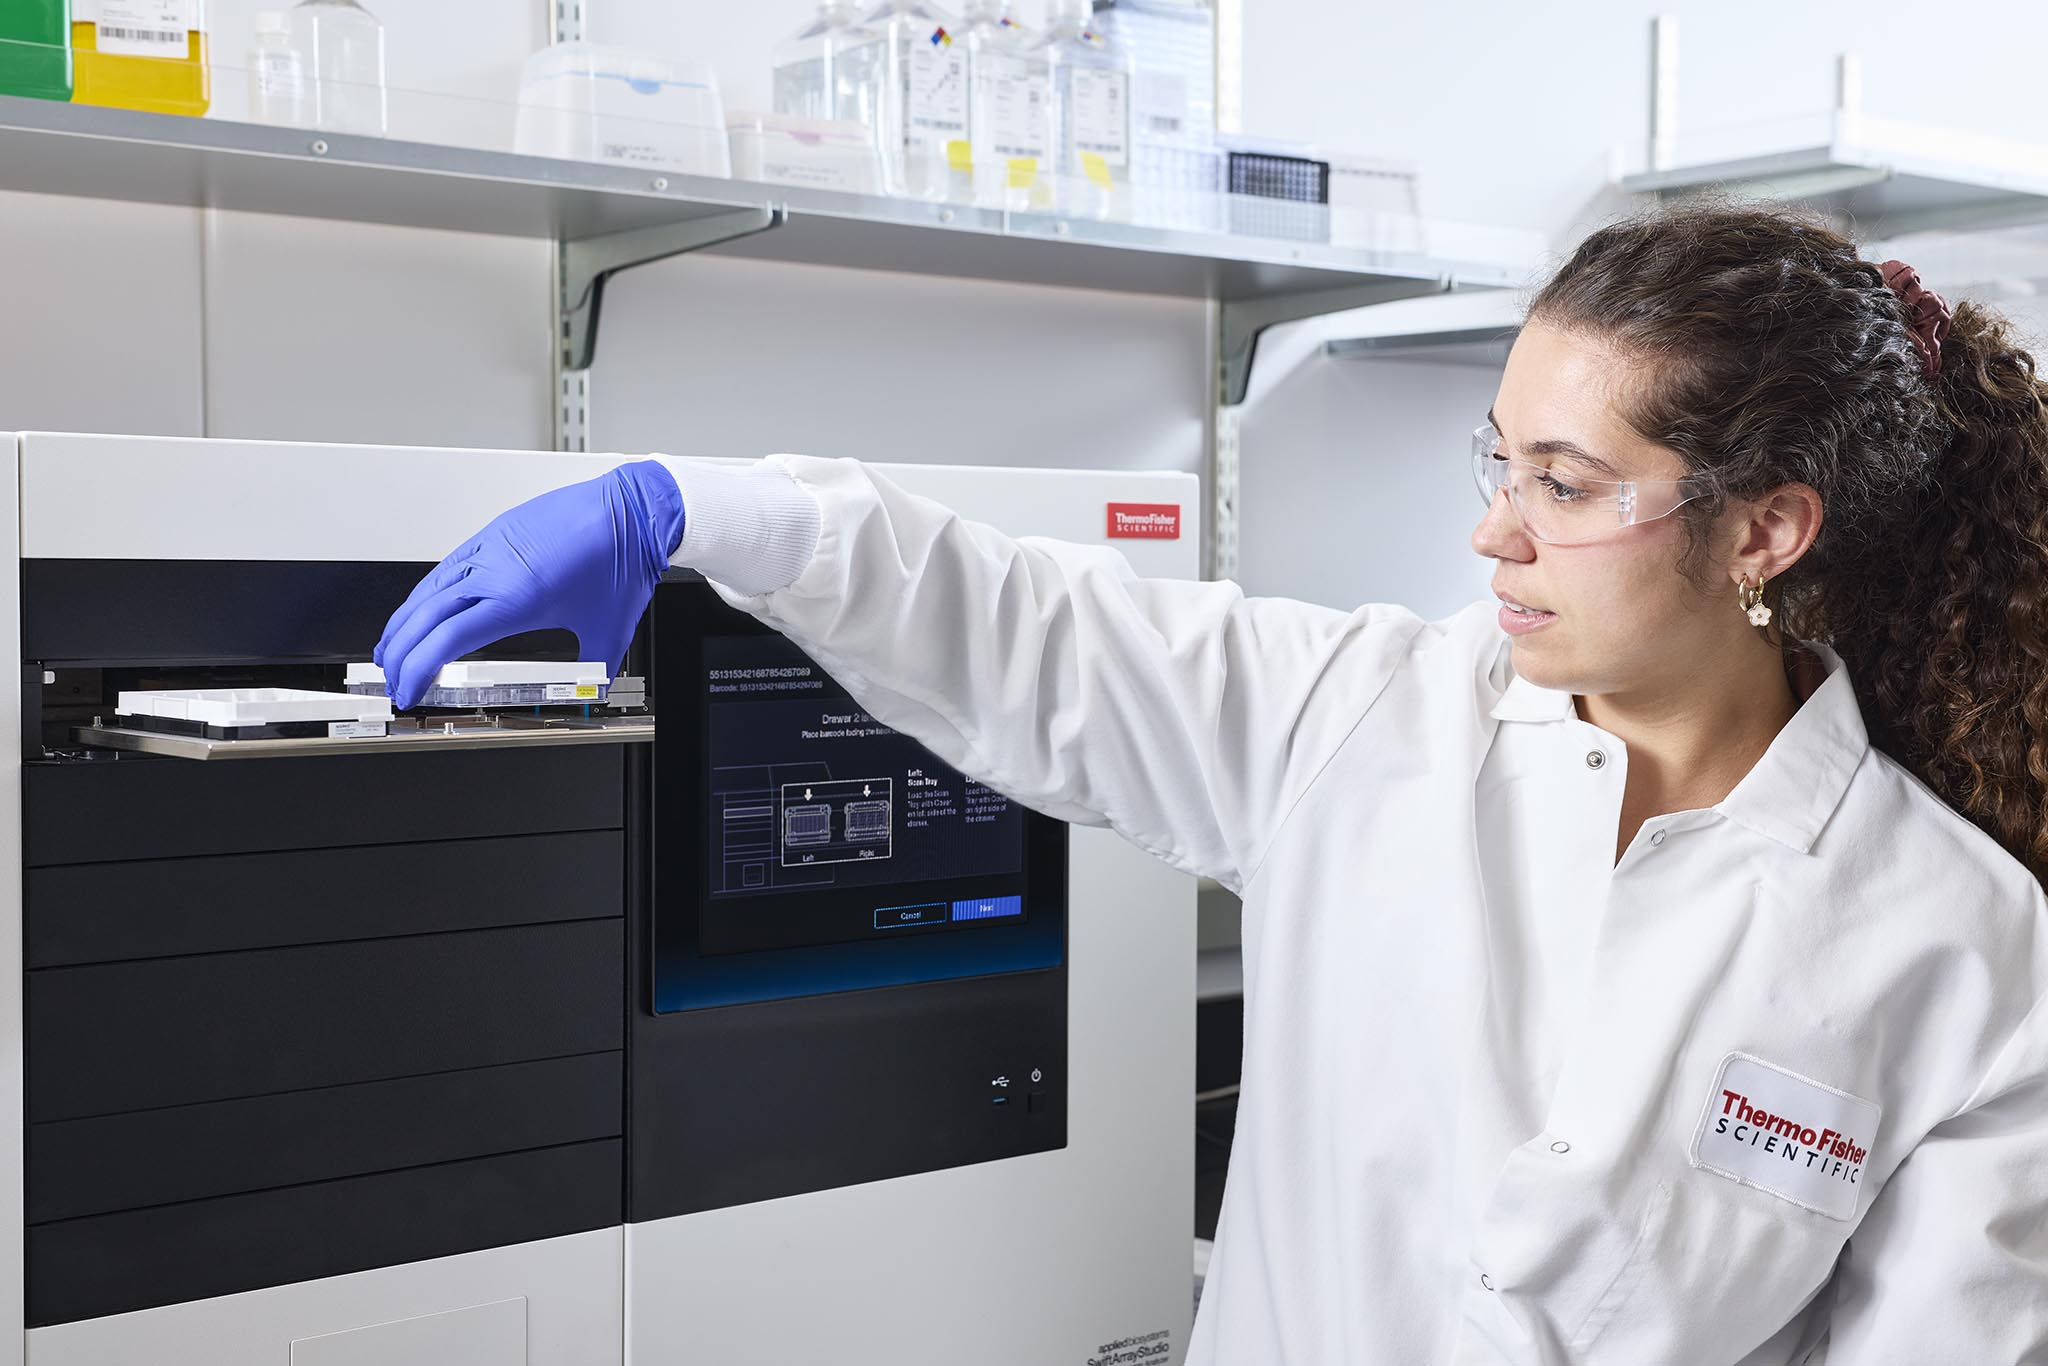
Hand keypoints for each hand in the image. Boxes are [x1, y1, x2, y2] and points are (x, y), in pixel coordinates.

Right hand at [374, 461, 684, 708]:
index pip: (446, 641)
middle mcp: (494, 571)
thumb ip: (595, 669)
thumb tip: (591, 693)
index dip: (417, 669)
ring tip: (391, 647)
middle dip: (398, 652)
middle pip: (424, 616)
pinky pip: (447, 566)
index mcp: (515, 599)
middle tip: (391, 677)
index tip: (408, 690)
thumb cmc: (620, 560)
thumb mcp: (610, 630)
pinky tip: (422, 605)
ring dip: (403, 621)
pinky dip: (425, 592)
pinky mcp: (494, 532)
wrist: (632, 510)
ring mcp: (490, 548)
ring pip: (429, 588)